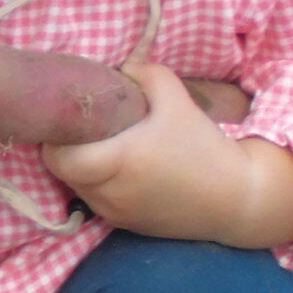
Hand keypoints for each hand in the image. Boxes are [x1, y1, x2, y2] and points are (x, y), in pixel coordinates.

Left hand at [40, 62, 292, 248]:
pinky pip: (95, 202)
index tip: (72, 118)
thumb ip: (147, 74)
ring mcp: (116, 213)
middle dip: (64, 149)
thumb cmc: (204, 147)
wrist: (236, 199)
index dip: (56, 137)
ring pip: (76, 188)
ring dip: (79, 168)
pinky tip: (118, 168)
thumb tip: (122, 67)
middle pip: (61, 172)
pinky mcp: (126, 226)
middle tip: (81, 128)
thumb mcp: (178, 100)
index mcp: (119, 162)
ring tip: (99, 145)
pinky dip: (96, 185)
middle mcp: (110, 193)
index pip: (59, 157)